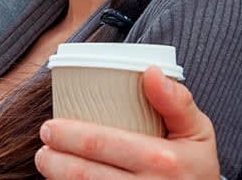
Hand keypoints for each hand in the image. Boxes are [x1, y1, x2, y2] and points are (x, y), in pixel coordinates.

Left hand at [34, 66, 220, 178]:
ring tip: (46, 162)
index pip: (102, 144)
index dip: (68, 135)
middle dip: (53, 159)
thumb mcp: (198, 131)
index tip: (50, 127)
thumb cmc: (195, 165)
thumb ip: (177, 100)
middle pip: (84, 174)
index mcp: (162, 159)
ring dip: (56, 177)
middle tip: (43, 145)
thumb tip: (150, 71)